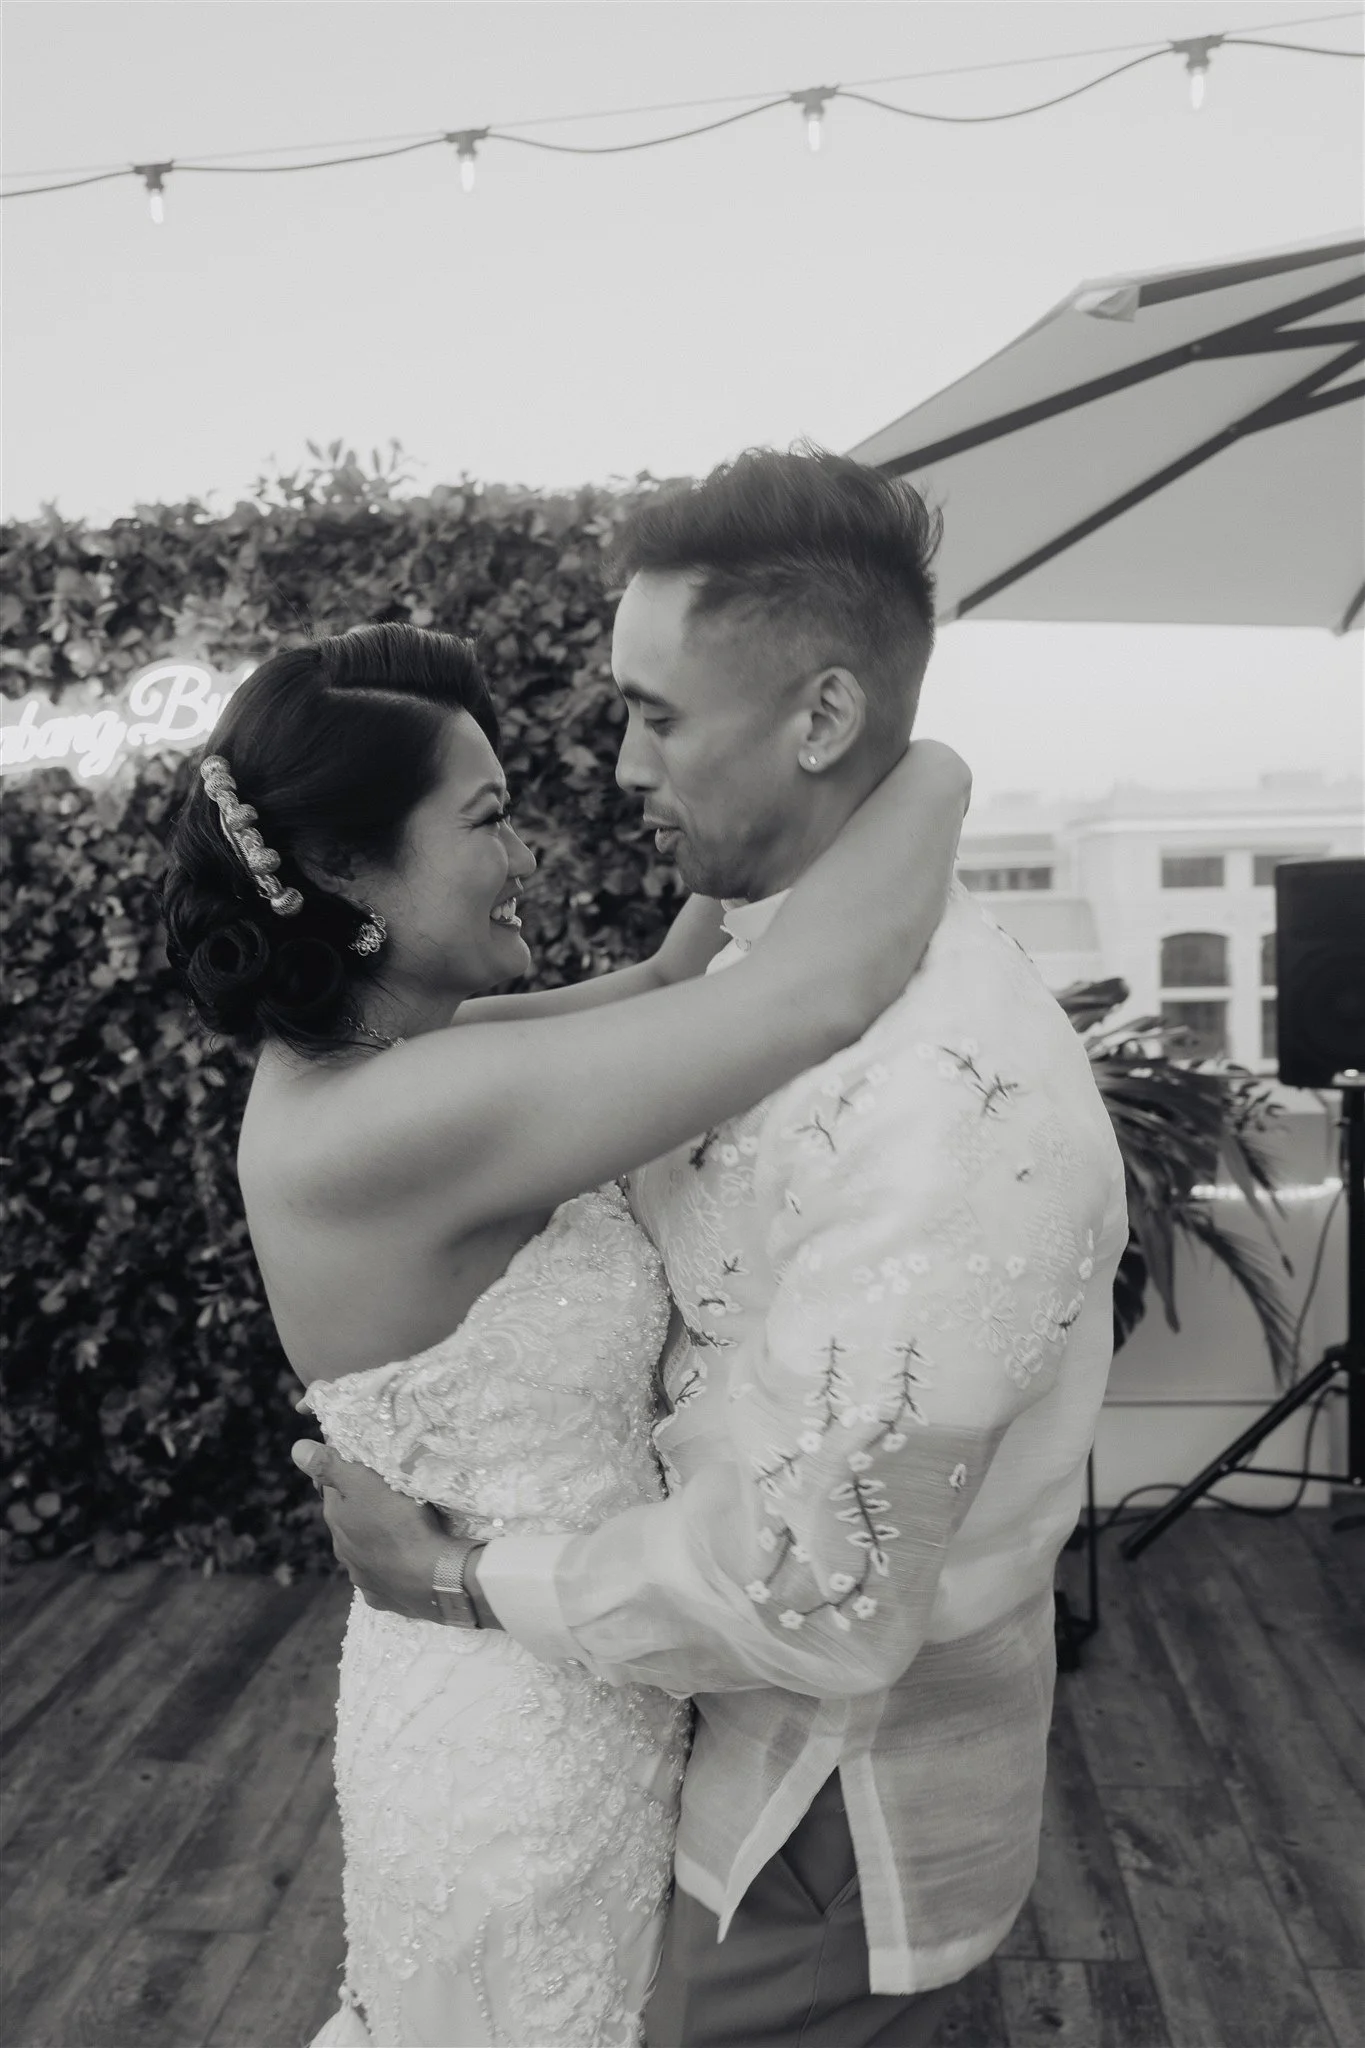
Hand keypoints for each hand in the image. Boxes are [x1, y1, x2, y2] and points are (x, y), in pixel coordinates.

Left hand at [291, 1439, 448, 1620]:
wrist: (430, 1576)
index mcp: (336, 1519)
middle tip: (385, 1494)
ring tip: (396, 1529)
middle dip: (359, 1508)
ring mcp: (361, 1576)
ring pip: (362, 1551)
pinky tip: (400, 1562)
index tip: (363, 1465)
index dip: (345, 1474)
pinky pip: (381, 1577)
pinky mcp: (382, 1596)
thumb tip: (296, 1449)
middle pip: (346, 1521)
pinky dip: (387, 1567)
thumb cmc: (398, 1522)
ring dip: (373, 1539)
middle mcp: (342, 1550)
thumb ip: (330, 1466)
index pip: (331, 1488)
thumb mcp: (364, 1483)